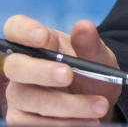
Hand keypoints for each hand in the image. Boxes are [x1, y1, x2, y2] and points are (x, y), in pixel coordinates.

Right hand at [2, 15, 118, 123]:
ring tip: (99, 107)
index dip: (24, 31)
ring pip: (29, 99)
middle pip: (15, 67)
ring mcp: (19, 94)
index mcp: (39, 43)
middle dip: (42, 71)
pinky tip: (87, 122)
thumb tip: (83, 25)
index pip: (15, 29)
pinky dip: (63, 123)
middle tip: (69, 75)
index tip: (44, 37)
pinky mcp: (22, 118)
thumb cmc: (93, 72)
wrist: (99, 100)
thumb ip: (90, 43)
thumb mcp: (98, 56)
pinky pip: (33, 124)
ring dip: (65, 105)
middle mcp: (22, 67)